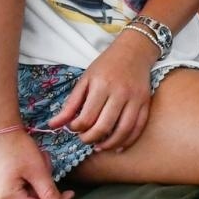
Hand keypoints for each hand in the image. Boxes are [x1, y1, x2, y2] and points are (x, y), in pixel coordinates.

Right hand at [0, 129, 73, 198]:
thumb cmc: (18, 148)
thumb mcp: (38, 170)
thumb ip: (50, 192)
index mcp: (5, 198)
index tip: (70, 193)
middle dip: (44, 191)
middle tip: (48, 171)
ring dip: (35, 187)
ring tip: (36, 167)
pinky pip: (14, 196)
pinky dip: (26, 186)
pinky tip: (27, 171)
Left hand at [49, 30, 154, 152]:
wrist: (134, 51)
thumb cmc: (106, 66)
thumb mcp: (84, 80)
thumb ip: (70, 105)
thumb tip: (53, 126)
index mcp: (101, 86)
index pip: (87, 118)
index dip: (76, 128)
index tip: (73, 127)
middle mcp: (120, 93)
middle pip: (104, 126)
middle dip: (90, 138)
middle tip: (84, 139)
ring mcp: (135, 98)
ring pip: (123, 130)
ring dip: (109, 144)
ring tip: (99, 146)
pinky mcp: (146, 102)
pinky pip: (138, 127)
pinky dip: (128, 140)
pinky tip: (118, 146)